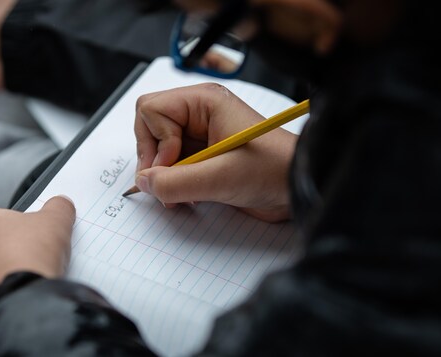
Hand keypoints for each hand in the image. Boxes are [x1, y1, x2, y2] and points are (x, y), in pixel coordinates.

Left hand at [0, 196, 75, 327]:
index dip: (26, 227)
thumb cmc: (32, 254)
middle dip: (15, 252)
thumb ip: (58, 207)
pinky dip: (6, 297)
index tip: (40, 237)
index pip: (3, 219)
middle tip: (38, 258)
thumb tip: (61, 204)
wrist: (22, 302)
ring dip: (9, 275)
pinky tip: (23, 297)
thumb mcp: (56, 220)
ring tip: (32, 280)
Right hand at [133, 83, 297, 221]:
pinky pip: (170, 166)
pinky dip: (172, 183)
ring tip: (180, 195)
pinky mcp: (201, 157)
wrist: (297, 189)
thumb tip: (143, 182)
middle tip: (166, 183)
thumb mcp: (221, 177)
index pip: (150, 109)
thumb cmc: (272, 170)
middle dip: (153, 158)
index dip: (155, 141)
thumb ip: (176, 182)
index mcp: (204, 102)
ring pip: (157, 150)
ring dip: (162, 175)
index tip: (171, 165)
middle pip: (148, 127)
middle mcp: (198, 114)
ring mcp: (199, 135)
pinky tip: (187, 197)